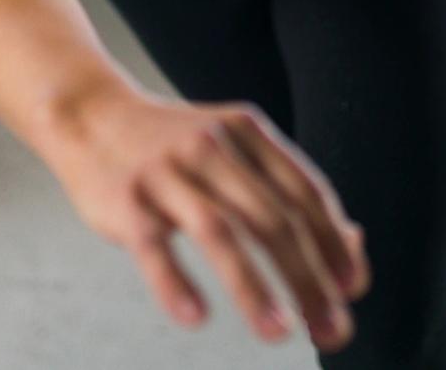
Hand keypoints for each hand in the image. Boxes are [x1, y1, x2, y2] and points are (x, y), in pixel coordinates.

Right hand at [46, 87, 369, 351]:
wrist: (91, 113)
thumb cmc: (174, 147)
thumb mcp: (235, 151)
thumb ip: (287, 192)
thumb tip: (353, 244)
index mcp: (248, 132)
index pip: (304, 190)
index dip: (333, 242)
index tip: (354, 288)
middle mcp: (212, 147)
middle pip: (272, 218)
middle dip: (308, 278)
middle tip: (332, 329)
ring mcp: (167, 172)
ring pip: (220, 231)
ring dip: (253, 286)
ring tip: (279, 332)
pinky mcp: (127, 201)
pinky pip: (153, 246)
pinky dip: (175, 282)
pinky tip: (196, 316)